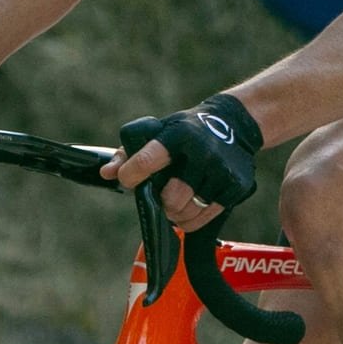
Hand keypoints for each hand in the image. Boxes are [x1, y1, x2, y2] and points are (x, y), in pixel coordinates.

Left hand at [102, 94, 263, 230]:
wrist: (235, 124)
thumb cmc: (188, 130)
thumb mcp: (161, 130)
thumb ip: (131, 152)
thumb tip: (106, 174)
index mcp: (180, 134)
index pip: (149, 159)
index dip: (132, 174)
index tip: (128, 180)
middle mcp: (203, 151)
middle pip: (172, 197)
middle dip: (161, 201)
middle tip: (162, 195)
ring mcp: (222, 170)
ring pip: (187, 211)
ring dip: (175, 213)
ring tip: (176, 202)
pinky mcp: (236, 186)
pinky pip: (203, 218)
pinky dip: (191, 219)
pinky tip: (190, 206)